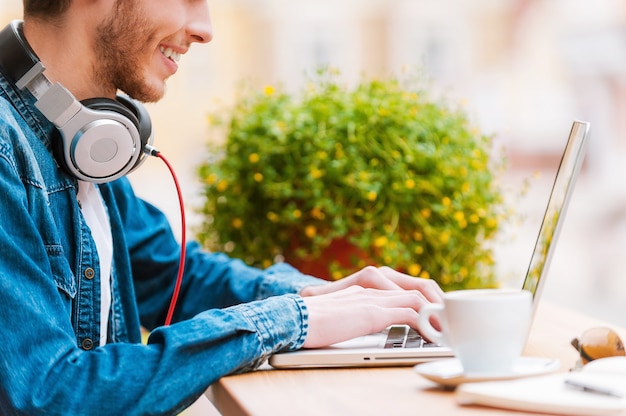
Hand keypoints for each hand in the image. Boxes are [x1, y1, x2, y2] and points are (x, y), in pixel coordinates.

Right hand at [299, 266, 443, 347]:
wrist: (287, 317)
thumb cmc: (307, 319)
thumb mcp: (338, 313)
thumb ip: (354, 312)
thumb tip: (360, 323)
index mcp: (365, 284)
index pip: (404, 284)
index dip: (426, 298)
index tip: (439, 314)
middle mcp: (371, 284)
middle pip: (417, 285)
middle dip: (438, 302)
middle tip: (451, 322)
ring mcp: (371, 295)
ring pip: (417, 296)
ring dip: (437, 312)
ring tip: (450, 329)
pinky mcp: (370, 310)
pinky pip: (409, 312)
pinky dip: (426, 323)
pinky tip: (435, 335)